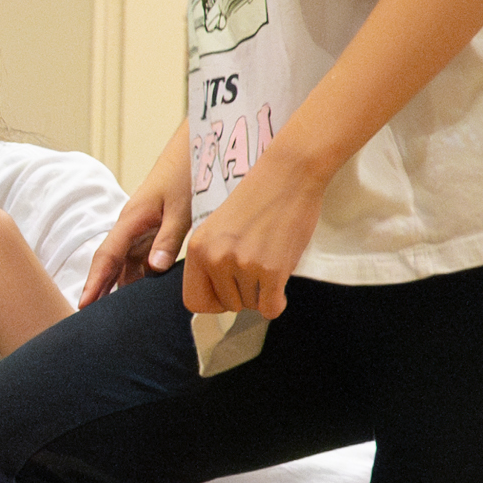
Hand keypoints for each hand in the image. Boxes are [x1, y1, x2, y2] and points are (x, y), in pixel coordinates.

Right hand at [82, 120, 192, 305]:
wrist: (198, 146)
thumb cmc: (188, 172)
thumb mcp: (182, 207)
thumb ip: (168, 238)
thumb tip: (153, 269)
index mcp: (132, 219)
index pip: (107, 256)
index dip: (96, 281)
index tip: (85, 304)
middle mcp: (131, 226)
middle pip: (111, 263)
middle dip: (101, 289)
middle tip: (94, 319)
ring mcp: (142, 228)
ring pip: (126, 263)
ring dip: (121, 285)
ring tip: (119, 315)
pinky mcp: (154, 229)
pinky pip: (142, 258)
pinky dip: (140, 276)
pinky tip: (144, 293)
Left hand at [179, 145, 327, 317]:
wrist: (288, 174)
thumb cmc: (257, 197)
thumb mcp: (218, 227)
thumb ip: (211, 257)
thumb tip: (215, 294)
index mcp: (197, 248)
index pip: (195, 301)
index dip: (214, 301)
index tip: (228, 290)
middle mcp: (215, 259)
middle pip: (227, 304)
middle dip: (243, 295)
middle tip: (256, 273)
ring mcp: (243, 265)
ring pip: (250, 306)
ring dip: (262, 294)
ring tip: (269, 266)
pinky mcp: (272, 270)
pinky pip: (271, 308)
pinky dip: (277, 302)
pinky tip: (280, 286)